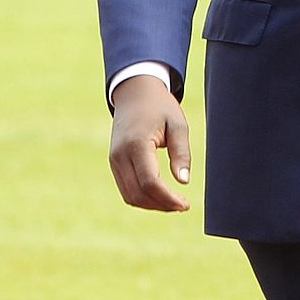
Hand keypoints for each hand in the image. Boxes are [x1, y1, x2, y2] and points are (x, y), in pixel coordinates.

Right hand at [108, 75, 191, 211]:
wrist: (134, 93)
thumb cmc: (160, 107)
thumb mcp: (177, 124)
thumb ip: (181, 153)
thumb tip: (184, 181)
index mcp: (137, 144)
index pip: (150, 182)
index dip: (167, 198)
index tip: (185, 204)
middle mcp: (120, 155)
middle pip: (138, 194)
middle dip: (161, 205)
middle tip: (183, 206)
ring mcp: (114, 160)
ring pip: (130, 195)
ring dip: (151, 205)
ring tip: (174, 204)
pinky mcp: (114, 163)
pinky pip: (126, 188)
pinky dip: (142, 197)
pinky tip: (161, 196)